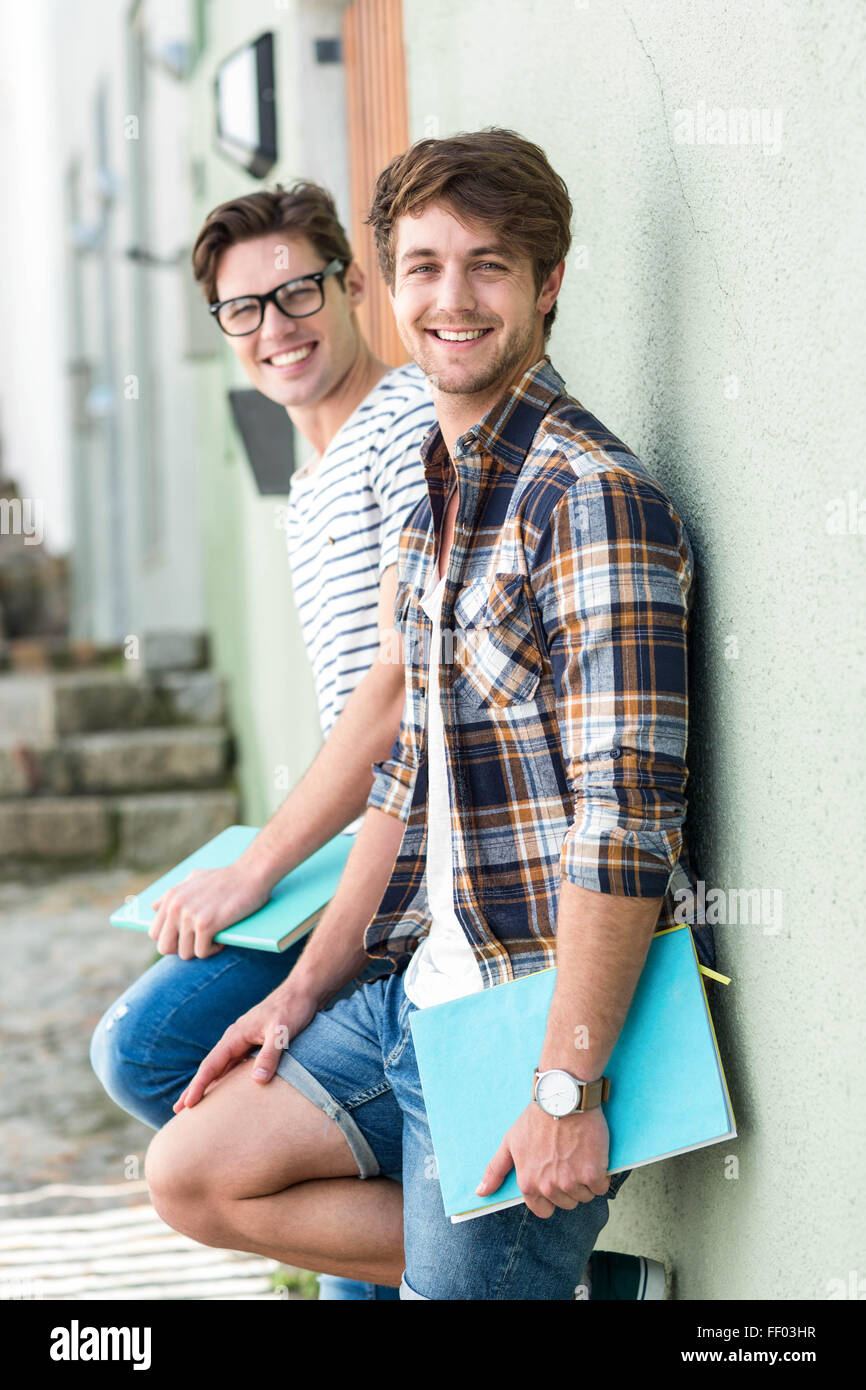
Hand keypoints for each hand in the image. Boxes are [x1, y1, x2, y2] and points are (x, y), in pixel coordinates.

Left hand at [148, 863, 270, 958]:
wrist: (250, 873)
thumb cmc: (225, 877)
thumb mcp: (193, 879)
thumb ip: (172, 894)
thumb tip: (152, 907)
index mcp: (170, 897)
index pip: (155, 933)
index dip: (170, 940)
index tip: (187, 938)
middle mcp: (175, 907)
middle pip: (165, 948)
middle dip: (182, 949)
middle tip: (199, 943)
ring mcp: (189, 916)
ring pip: (185, 953)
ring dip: (201, 950)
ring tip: (213, 938)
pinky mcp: (205, 924)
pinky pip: (202, 952)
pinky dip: (213, 950)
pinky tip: (221, 939)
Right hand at [172, 983, 319, 1112]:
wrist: (304, 992)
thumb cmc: (293, 1009)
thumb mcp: (282, 1033)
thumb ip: (270, 1054)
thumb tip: (257, 1080)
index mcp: (236, 1036)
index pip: (211, 1065)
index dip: (198, 1085)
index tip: (186, 1105)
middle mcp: (236, 1039)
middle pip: (211, 1067)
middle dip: (195, 1087)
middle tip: (178, 1110)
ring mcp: (244, 1041)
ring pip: (222, 1067)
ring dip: (210, 1084)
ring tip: (198, 1104)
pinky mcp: (255, 1043)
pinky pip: (235, 1065)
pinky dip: (227, 1078)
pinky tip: (227, 1089)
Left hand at [476, 1102, 610, 1218]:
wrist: (561, 1098)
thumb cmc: (536, 1119)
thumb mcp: (510, 1142)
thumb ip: (495, 1170)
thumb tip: (480, 1192)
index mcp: (528, 1183)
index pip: (543, 1210)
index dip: (551, 1196)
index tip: (555, 1178)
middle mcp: (549, 1187)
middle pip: (567, 1203)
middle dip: (570, 1186)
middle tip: (569, 1161)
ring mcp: (571, 1182)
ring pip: (585, 1196)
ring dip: (586, 1181)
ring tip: (580, 1156)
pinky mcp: (592, 1174)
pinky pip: (601, 1187)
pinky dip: (601, 1175)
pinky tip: (594, 1156)